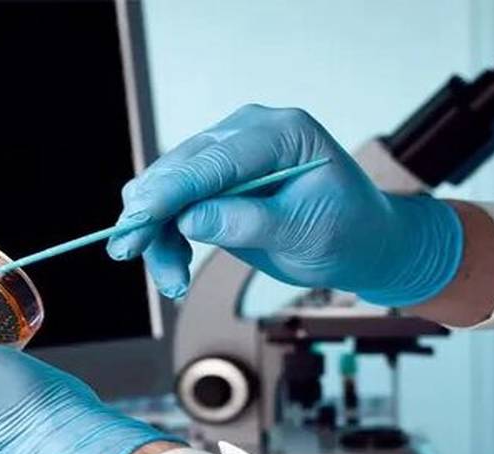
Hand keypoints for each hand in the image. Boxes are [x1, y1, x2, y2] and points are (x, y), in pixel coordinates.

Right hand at [106, 104, 462, 306]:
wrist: (362, 242)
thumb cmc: (347, 233)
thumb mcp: (305, 234)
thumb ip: (248, 223)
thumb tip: (191, 219)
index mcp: (282, 134)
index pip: (215, 159)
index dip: (172, 190)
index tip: (137, 219)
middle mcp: (248, 132)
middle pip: (180, 167)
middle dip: (152, 214)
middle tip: (130, 254)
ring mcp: (227, 152)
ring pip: (165, 187)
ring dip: (156, 234)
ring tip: (172, 280)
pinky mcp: (213, 179)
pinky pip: (172, 203)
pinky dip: (163, 237)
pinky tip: (174, 269)